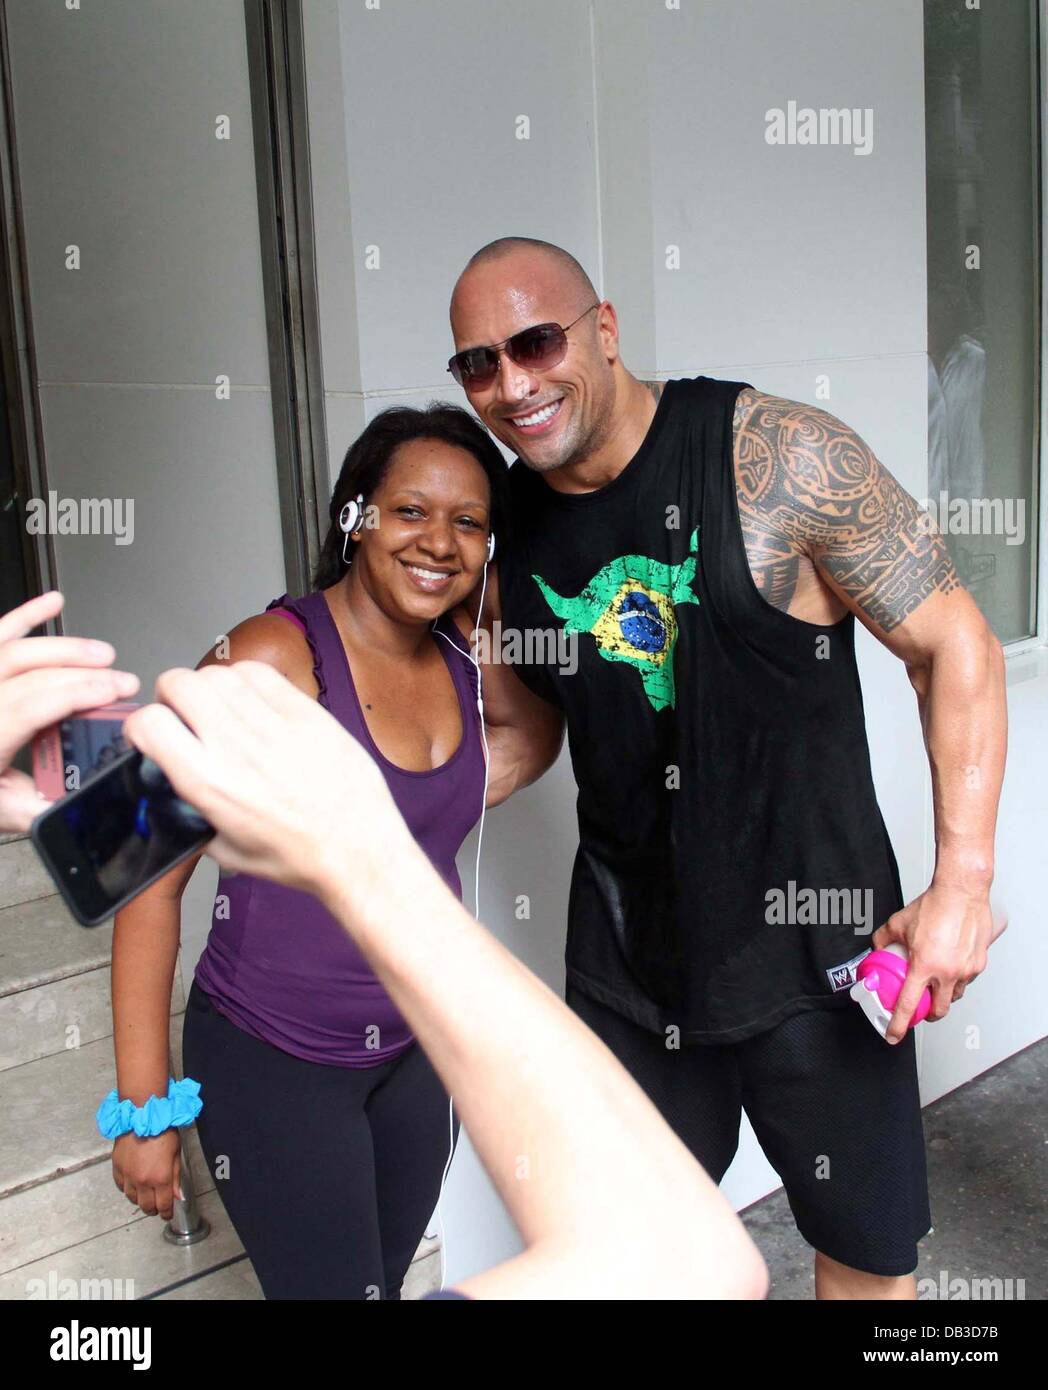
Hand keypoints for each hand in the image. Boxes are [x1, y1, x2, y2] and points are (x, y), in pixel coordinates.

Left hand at [0, 592, 139, 830]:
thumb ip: (37, 809)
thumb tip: (79, 802)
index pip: (33, 705)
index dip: (77, 694)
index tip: (113, 692)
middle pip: (31, 674)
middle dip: (84, 673)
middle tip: (121, 679)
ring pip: (15, 650)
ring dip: (64, 648)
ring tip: (101, 653)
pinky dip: (25, 616)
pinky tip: (52, 602)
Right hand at [111, 1128, 181, 1219]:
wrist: (142, 1116)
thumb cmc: (163, 1131)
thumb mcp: (176, 1154)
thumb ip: (175, 1177)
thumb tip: (178, 1196)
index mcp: (161, 1178)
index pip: (163, 1205)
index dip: (166, 1212)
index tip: (167, 1214)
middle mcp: (143, 1181)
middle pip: (146, 1206)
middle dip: (153, 1209)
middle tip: (157, 1207)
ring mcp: (128, 1176)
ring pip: (132, 1198)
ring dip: (140, 1200)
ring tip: (146, 1196)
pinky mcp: (117, 1168)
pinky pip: (120, 1186)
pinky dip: (127, 1188)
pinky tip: (133, 1185)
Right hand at [121, 661, 410, 905]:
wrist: (357, 849)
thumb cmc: (298, 855)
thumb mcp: (223, 850)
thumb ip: (191, 814)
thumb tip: (174, 789)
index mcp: (209, 783)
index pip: (149, 723)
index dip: (140, 725)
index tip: (150, 732)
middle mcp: (237, 747)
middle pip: (180, 683)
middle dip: (170, 695)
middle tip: (181, 712)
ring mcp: (274, 724)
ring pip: (220, 673)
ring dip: (209, 686)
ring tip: (219, 707)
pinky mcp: (307, 713)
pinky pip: (262, 674)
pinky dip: (247, 679)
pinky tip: (252, 700)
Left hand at [871, 881, 997, 1041]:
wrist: (961, 892)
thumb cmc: (934, 905)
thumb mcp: (898, 923)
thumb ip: (884, 939)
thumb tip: (878, 948)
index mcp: (924, 966)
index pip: (908, 1004)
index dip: (898, 1024)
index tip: (893, 1034)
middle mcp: (946, 972)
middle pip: (938, 1010)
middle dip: (927, 1015)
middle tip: (920, 1010)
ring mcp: (965, 970)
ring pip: (954, 996)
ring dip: (944, 996)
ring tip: (935, 985)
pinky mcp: (978, 964)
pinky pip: (966, 980)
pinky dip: (957, 978)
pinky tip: (950, 967)